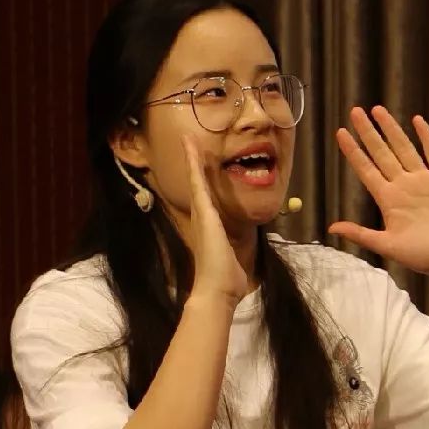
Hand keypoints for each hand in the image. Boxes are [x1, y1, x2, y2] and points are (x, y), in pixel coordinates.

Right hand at [183, 138, 246, 304]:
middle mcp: (202, 216)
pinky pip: (198, 182)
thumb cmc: (227, 279)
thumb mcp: (234, 258)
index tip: (200, 163)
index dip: (202, 179)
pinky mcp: (204, 211)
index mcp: (209, 225)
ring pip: (195, 178)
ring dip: (191, 158)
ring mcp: (201, 213)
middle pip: (197, 183)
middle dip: (193, 162)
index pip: (206, 197)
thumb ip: (234, 253)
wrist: (217, 290)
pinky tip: (191, 148)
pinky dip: (194, 164)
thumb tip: (240, 261)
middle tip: (188, 142)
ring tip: (188, 139)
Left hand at [328, 107, 428, 278]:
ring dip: (391, 129)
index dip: (353, 151)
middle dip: (368, 132)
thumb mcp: (388, 246)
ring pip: (404, 148)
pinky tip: (417, 120)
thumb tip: (332, 227)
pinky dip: (426, 137)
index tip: (340, 133)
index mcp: (388, 199)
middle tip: (355, 111)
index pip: (366, 169)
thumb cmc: (422, 256)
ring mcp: (423, 180)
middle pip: (381, 152)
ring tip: (378, 110)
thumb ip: (361, 235)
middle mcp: (403, 185)